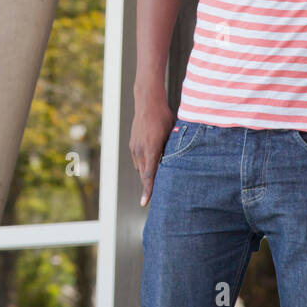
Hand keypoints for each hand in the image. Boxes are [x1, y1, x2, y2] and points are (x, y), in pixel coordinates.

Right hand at [129, 89, 174, 206]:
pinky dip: (144, 163)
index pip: (148, 175)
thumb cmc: (163, 117)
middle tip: (158, 198)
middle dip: (149, 186)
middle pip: (144, 175)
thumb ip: (169, 151)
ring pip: (141, 167)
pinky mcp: (132, 144)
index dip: (148, 191)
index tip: (144, 204)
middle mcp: (140, 150)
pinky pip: (138, 159)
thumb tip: (174, 165)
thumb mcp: (171, 134)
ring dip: (148, 173)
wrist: (147, 102)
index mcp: (150, 149)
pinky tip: (153, 161)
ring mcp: (134, 147)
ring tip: (158, 177)